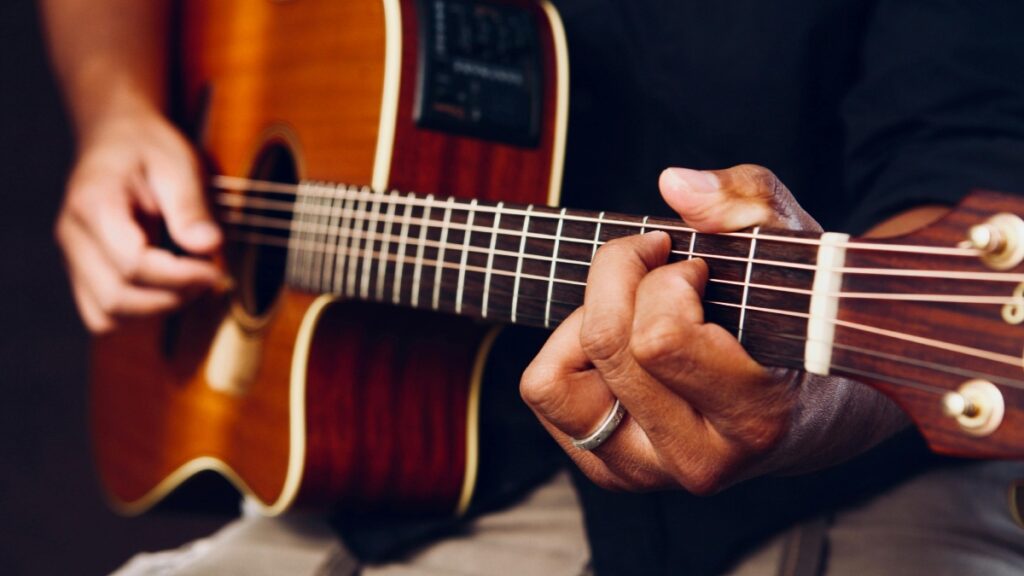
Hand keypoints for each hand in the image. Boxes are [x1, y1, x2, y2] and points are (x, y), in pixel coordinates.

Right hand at [55, 109, 225, 332]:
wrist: (117, 137)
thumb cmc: (149, 148)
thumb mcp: (179, 163)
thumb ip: (191, 206)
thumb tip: (208, 246)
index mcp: (93, 204)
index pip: (131, 263)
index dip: (179, 276)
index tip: (214, 269)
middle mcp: (72, 236)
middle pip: (116, 297)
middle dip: (171, 297)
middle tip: (209, 277)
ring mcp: (73, 258)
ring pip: (106, 315)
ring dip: (156, 310)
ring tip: (191, 283)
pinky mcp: (82, 273)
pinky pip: (103, 314)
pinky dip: (139, 313)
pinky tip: (170, 289)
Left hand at [521, 165, 903, 492]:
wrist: (814, 413)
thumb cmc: (801, 321)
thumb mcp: (795, 245)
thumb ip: (747, 203)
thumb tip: (673, 184)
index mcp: (755, 417)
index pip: (658, 339)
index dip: (665, 279)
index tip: (694, 266)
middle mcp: (697, 460)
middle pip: (606, 344)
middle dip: (621, 278)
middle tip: (659, 266)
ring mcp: (647, 473)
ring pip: (554, 381)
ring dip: (585, 322)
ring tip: (635, 309)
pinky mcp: (610, 471)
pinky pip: (545, 393)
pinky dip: (567, 351)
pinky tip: (619, 342)